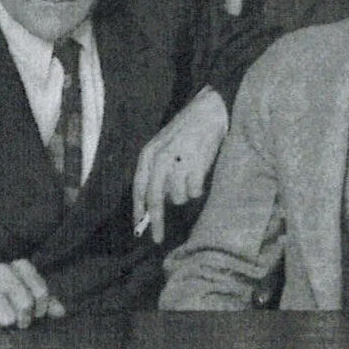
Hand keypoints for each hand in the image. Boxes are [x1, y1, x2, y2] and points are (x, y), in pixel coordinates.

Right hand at [0, 259, 65, 330]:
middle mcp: (2, 270)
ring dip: (6, 325)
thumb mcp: (28, 295)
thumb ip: (47, 303)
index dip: (41, 309)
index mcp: (20, 266)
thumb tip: (61, 313)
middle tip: (20, 323)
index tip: (36, 315)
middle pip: (25, 304)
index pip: (41, 292)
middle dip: (25, 320)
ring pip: (7, 317)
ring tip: (2, 321)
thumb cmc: (5, 297)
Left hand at [133, 87, 228, 242]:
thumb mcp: (164, 146)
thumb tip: (156, 203)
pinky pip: (195, 192)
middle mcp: (160, 158)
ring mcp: (179, 161)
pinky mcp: (197, 164)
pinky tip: (201, 175)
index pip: (139, 188)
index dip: (138, 210)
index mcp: (148, 153)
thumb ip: (157, 170)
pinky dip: (199, 188)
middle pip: (155, 199)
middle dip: (156, 221)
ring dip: (186, 194)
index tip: (138, 228)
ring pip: (178, 197)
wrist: (210, 110)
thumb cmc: (187, 130)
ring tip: (192, 178)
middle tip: (157, 238)